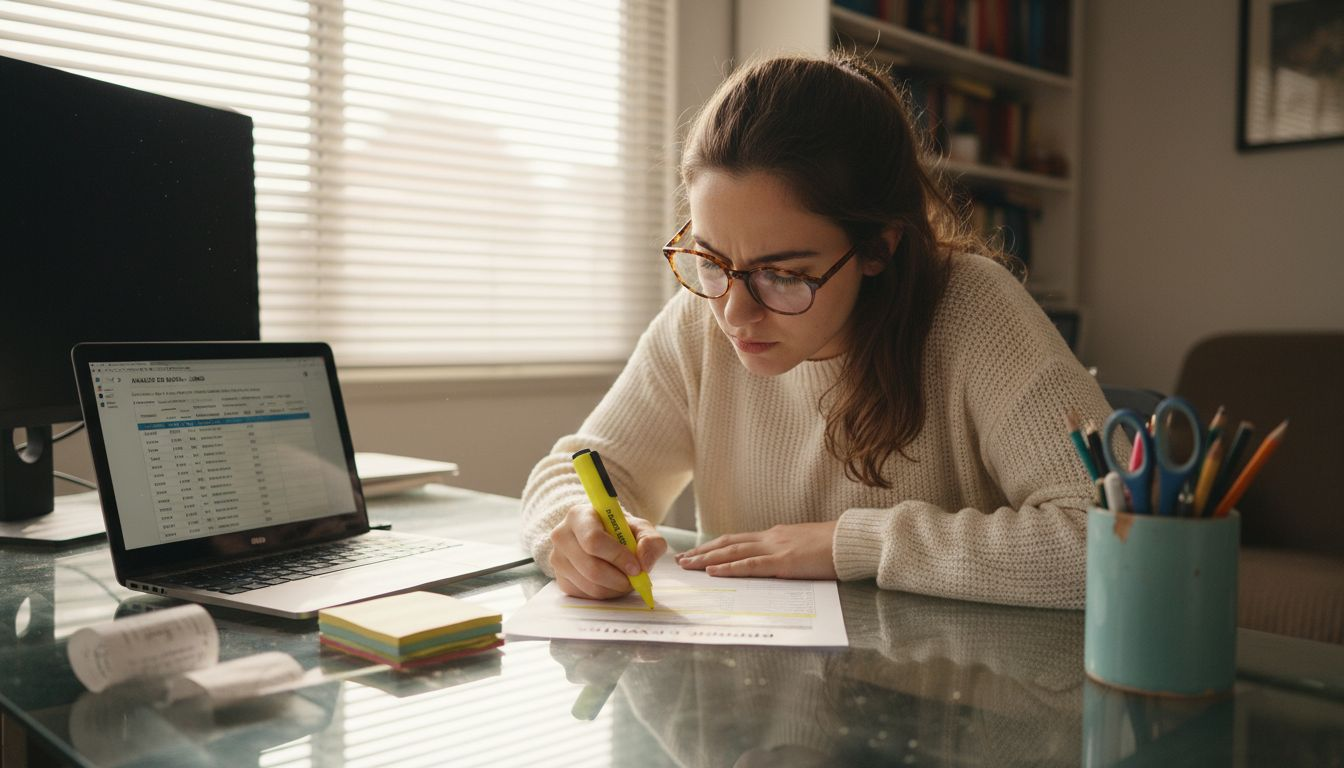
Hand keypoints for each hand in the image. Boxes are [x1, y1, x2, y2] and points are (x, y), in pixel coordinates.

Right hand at [549, 505, 666, 599]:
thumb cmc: (620, 531)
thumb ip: (650, 541)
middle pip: (591, 567)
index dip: (618, 557)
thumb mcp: (641, 528)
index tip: (636, 567)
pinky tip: (613, 582)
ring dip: (615, 588)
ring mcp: (557, 559)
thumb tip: (643, 564)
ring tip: (626, 578)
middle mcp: (562, 536)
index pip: (594, 540)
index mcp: (579, 516)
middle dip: (619, 578)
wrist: (602, 537)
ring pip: (590, 585)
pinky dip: (606, 594)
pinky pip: (586, 595)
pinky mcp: (561, 580)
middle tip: (635, 578)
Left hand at [675, 521, 837, 579]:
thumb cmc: (834, 547)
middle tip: (681, 560)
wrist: (853, 541)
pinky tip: (714, 572)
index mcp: (774, 536)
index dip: (714, 546)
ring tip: (688, 566)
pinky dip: (730, 568)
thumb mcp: (804, 547)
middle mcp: (770, 538)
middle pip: (728, 543)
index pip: (736, 540)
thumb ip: (786, 552)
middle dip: (702, 552)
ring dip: (707, 559)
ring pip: (733, 552)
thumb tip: (773, 563)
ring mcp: (776, 549)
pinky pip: (751, 565)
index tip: (695, 553)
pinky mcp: (784, 562)